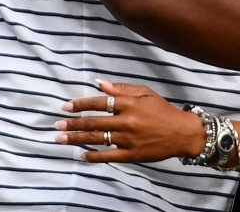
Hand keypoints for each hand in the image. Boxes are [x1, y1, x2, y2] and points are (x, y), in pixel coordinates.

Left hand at [57, 80, 205, 162]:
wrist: (182, 133)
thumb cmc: (163, 110)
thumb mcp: (145, 93)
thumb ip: (122, 89)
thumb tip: (100, 84)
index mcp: (129, 104)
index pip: (99, 103)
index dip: (81, 104)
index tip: (66, 107)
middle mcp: (127, 121)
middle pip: (94, 122)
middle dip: (73, 124)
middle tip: (57, 125)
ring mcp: (128, 139)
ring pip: (97, 139)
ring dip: (77, 139)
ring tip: (61, 139)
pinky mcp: (132, 154)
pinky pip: (109, 156)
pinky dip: (94, 156)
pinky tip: (82, 155)